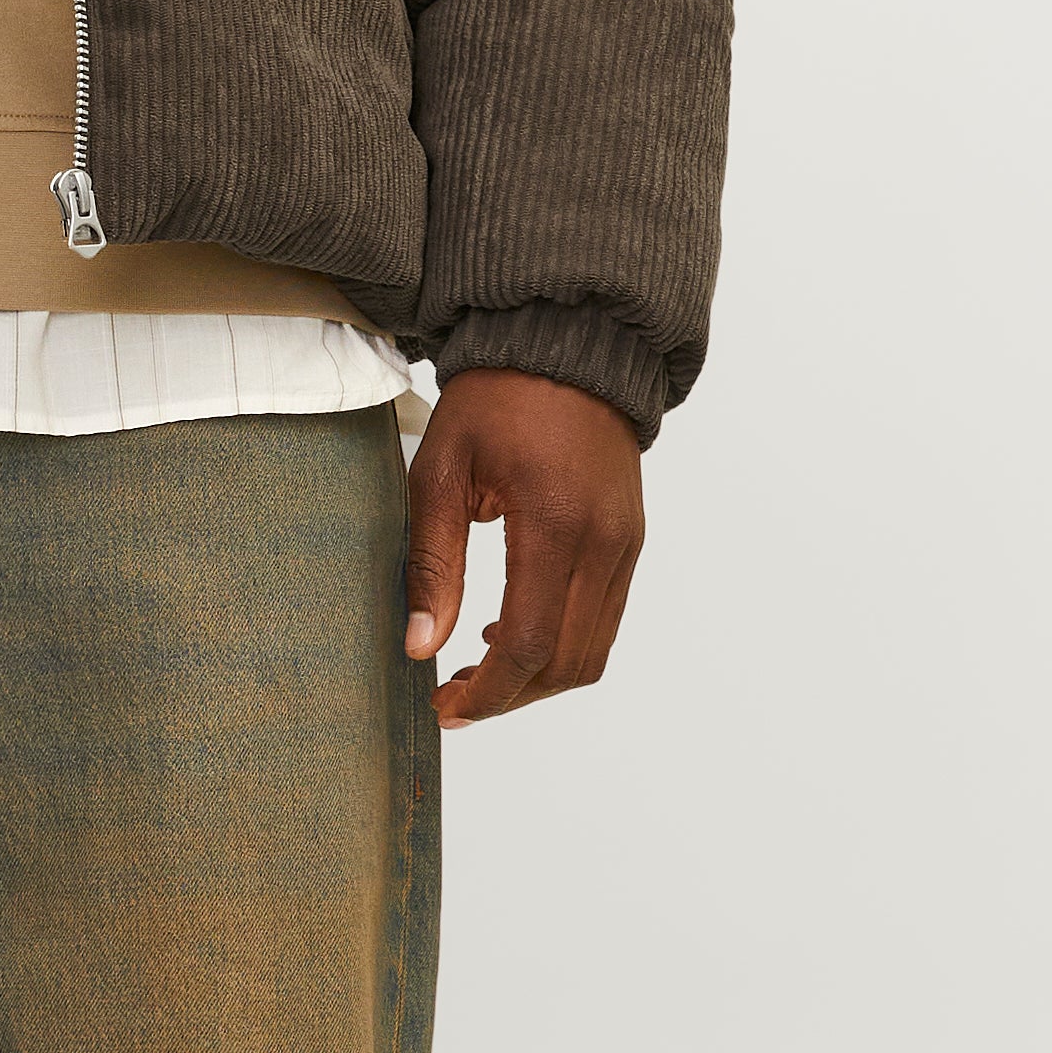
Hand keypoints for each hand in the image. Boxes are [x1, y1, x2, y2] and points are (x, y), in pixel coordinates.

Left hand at [402, 371, 645, 730]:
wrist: (567, 344)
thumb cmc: (495, 399)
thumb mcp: (441, 471)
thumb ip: (433, 563)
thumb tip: (421, 646)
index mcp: (555, 523)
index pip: (530, 645)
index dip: (488, 693)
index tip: (445, 707)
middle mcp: (603, 542)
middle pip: (566, 664)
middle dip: (510, 697)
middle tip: (454, 699)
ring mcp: (625, 544)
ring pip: (592, 651)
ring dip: (537, 678)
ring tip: (477, 670)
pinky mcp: (630, 541)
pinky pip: (604, 619)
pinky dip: (562, 644)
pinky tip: (513, 630)